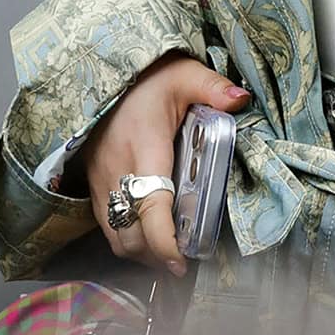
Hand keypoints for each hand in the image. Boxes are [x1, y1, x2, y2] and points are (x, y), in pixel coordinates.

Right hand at [83, 54, 249, 274]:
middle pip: (131, 234)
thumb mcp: (184, 75)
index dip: (164, 241)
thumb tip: (241, 99)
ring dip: (141, 252)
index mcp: (144, 149)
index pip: (151, 206)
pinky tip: (149, 235)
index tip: (182, 260)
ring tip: (169, 253)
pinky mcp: (93, 185)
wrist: (101, 74)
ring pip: (115, 236)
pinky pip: (107, 226)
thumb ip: (213, 87)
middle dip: (156, 256)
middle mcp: (117, 172)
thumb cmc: (148, 80)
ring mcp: (101, 182)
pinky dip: (127, 239)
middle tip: (184, 260)